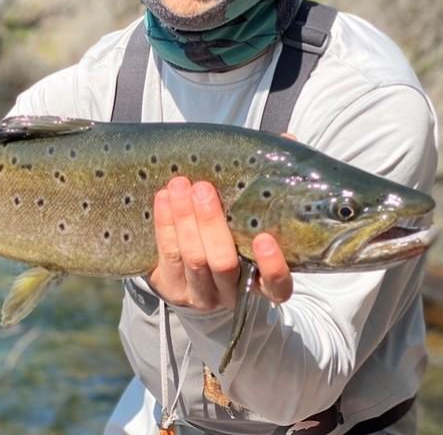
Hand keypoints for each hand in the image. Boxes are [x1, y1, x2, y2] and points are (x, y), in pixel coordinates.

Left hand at [148, 174, 293, 311]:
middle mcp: (231, 293)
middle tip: (204, 190)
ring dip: (184, 218)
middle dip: (211, 224)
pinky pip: (167, 254)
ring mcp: (200, 294)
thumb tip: (279, 149)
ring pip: (192, 257)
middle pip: (223, 263)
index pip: (277, 286)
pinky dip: (165, 223)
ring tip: (180, 187)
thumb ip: (259, 203)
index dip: (272, 266)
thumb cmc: (231, 243)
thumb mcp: (249, 231)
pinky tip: (164, 198)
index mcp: (261, 284)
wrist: (191, 280)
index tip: (264, 239)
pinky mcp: (171, 288)